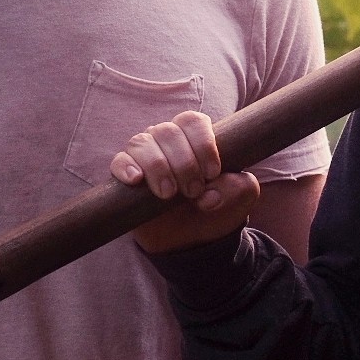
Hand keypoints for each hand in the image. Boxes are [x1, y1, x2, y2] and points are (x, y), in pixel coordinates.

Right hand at [111, 111, 259, 253]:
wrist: (192, 238)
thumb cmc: (217, 207)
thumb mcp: (240, 198)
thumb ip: (238, 188)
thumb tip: (212, 194)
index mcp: (195, 135)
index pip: (194, 122)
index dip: (203, 144)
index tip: (212, 173)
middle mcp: (168, 138)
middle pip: (169, 132)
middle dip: (183, 163)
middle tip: (193, 191)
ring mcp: (145, 154)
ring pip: (142, 143)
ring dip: (158, 167)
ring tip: (168, 194)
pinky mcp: (126, 174)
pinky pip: (120, 161)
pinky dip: (126, 168)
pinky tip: (136, 180)